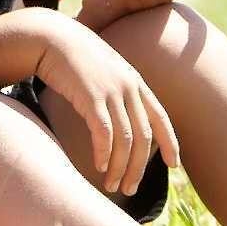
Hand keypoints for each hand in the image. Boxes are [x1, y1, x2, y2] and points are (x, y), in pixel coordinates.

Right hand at [27, 12, 179, 194]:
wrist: (52, 37)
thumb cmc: (75, 58)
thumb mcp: (104, 72)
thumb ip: (117, 92)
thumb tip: (120, 118)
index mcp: (136, 83)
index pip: (161, 118)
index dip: (170, 143)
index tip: (174, 165)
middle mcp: (129, 88)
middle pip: (143, 137)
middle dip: (138, 167)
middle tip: (129, 188)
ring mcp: (111, 92)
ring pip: (125, 140)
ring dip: (120, 167)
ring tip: (112, 184)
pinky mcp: (91, 97)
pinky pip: (104, 133)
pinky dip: (104, 153)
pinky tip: (99, 166)